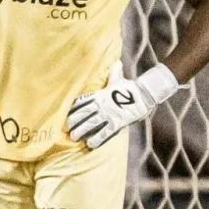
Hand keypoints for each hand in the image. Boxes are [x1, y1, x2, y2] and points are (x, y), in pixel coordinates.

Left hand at [66, 65, 180, 147]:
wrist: (144, 93)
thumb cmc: (130, 87)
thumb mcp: (119, 79)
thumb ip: (114, 73)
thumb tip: (117, 62)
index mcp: (100, 94)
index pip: (82, 100)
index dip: (72, 107)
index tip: (64, 113)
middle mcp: (102, 104)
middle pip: (84, 113)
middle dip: (73, 121)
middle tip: (65, 129)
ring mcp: (109, 114)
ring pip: (91, 123)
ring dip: (81, 130)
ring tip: (73, 137)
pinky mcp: (117, 122)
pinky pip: (105, 133)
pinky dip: (97, 139)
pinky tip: (90, 145)